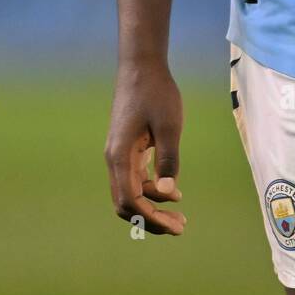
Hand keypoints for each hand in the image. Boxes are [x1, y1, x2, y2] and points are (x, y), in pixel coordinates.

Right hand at [104, 60, 185, 235]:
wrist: (141, 66)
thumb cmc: (157, 93)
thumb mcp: (170, 126)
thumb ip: (168, 160)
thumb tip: (167, 194)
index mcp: (120, 156)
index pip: (130, 201)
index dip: (151, 218)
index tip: (175, 225)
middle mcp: (114, 160)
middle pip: (126, 204)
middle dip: (151, 220)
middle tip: (180, 227)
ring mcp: (119, 155)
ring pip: (130, 193)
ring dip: (152, 207)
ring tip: (179, 215)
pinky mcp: (127, 148)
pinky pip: (134, 179)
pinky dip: (150, 191)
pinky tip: (172, 193)